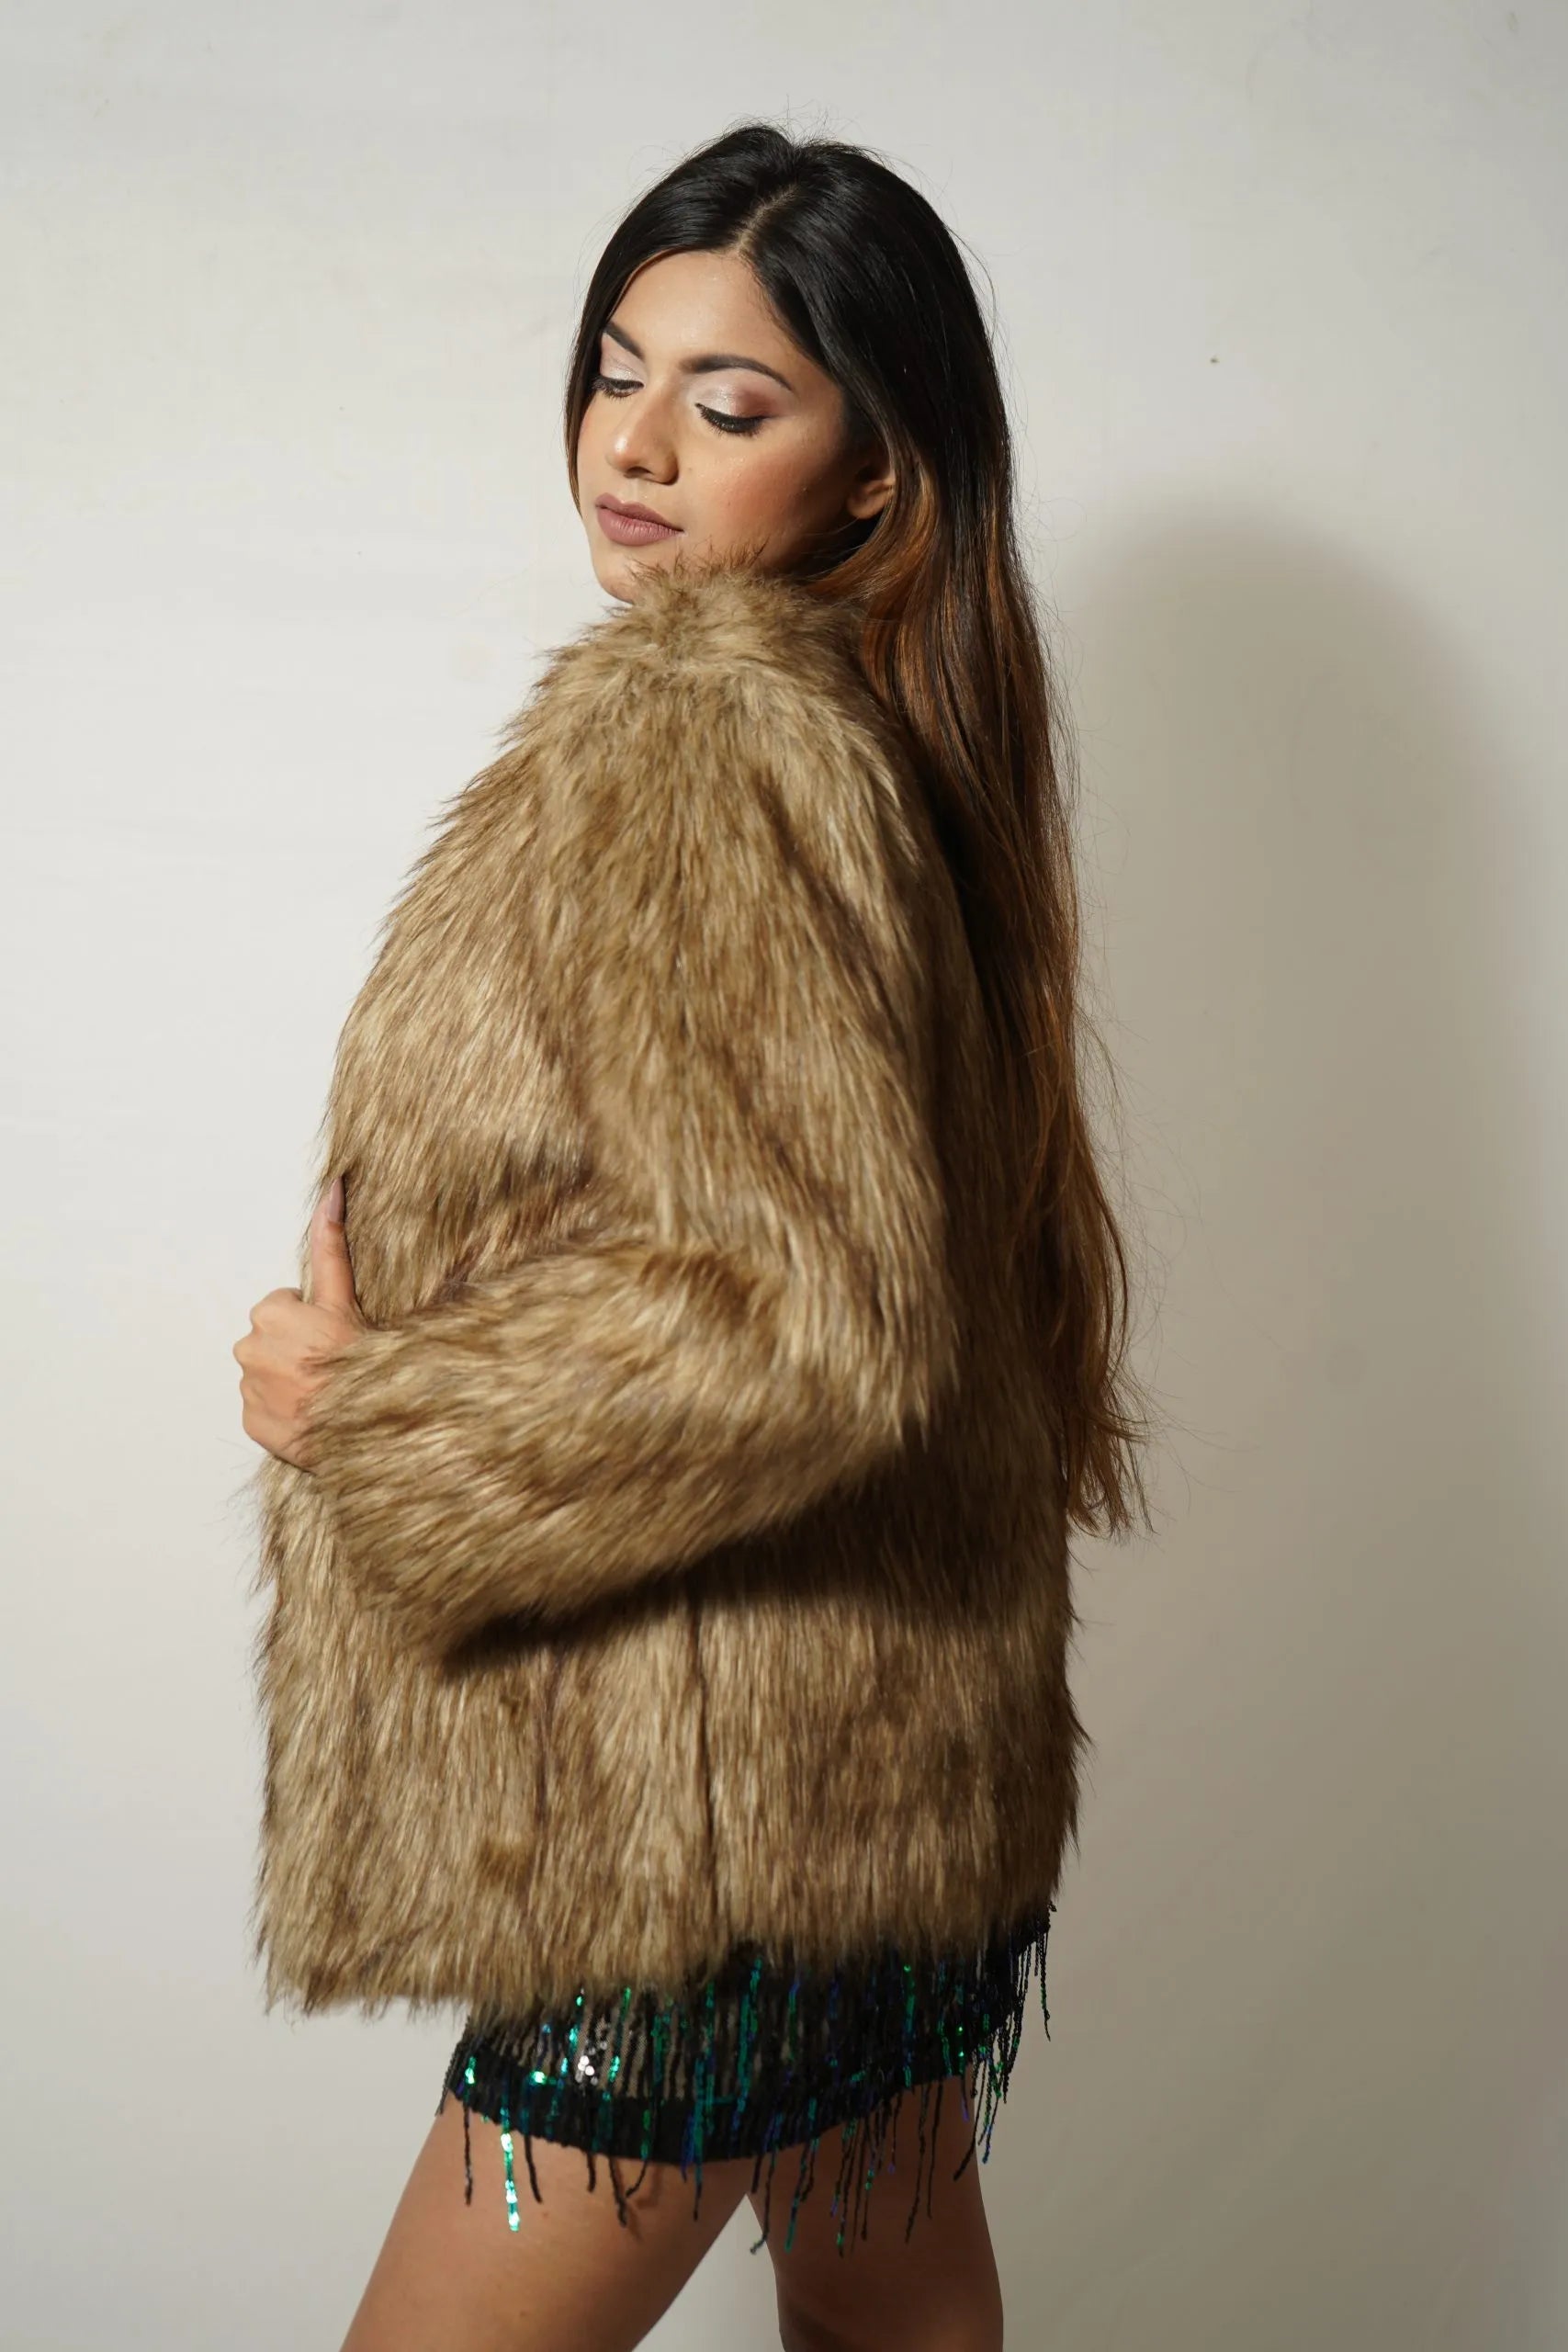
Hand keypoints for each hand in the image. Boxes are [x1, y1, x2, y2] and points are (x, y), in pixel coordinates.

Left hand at [235, 1172, 367, 1469]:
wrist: (361, 1434)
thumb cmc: (365, 1369)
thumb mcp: (352, 1301)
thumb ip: (333, 1242)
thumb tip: (335, 1184)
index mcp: (276, 1310)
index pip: (289, 1297)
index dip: (317, 1303)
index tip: (332, 1262)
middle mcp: (255, 1342)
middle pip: (277, 1331)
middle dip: (299, 1339)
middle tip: (335, 1359)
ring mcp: (250, 1383)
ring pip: (269, 1367)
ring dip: (289, 1372)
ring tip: (324, 1387)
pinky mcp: (250, 1418)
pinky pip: (264, 1405)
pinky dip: (283, 1406)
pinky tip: (310, 1410)